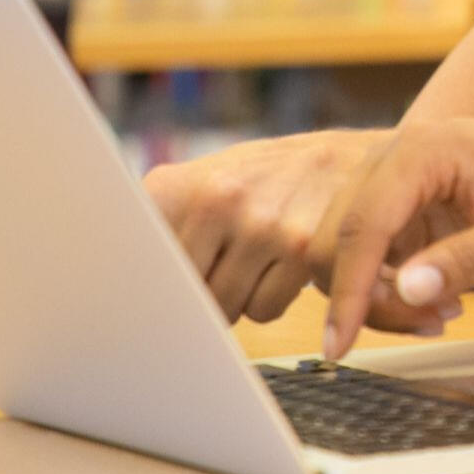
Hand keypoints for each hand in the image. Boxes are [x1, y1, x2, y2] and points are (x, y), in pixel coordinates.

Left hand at [144, 128, 391, 323]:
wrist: (354, 162)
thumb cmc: (268, 180)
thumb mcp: (206, 182)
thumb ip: (161, 226)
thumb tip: (118, 294)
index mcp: (177, 184)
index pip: (134, 264)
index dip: (144, 290)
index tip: (139, 301)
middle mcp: (218, 198)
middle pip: (180, 296)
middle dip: (199, 293)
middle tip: (224, 262)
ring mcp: (262, 224)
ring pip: (223, 308)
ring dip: (237, 297)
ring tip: (257, 258)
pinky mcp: (302, 250)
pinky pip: (262, 311)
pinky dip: (271, 298)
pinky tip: (284, 264)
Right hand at [313, 114, 473, 358]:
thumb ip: (469, 258)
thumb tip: (406, 290)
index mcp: (425, 149)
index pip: (362, 223)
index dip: (347, 289)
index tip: (342, 345)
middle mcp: (398, 158)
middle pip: (341, 239)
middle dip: (367, 298)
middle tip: (429, 327)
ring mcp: (398, 184)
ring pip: (350, 254)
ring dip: (381, 299)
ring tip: (446, 315)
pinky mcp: (406, 210)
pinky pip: (373, 260)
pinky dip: (395, 292)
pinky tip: (445, 302)